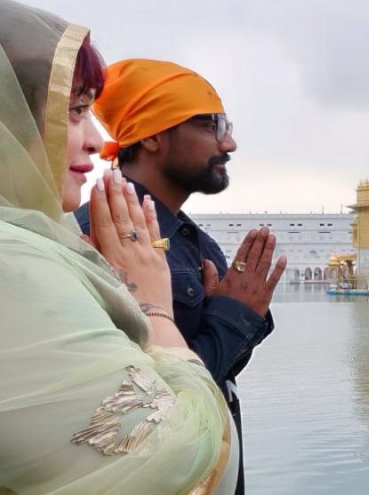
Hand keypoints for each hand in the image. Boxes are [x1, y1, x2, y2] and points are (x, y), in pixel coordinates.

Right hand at [89, 170, 172, 312]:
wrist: (152, 321)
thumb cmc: (124, 305)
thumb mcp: (104, 280)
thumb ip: (95, 258)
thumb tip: (83, 236)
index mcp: (113, 257)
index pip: (104, 223)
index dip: (99, 203)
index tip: (96, 185)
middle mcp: (131, 251)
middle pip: (121, 217)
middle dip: (115, 194)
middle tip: (111, 173)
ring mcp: (147, 253)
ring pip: (138, 221)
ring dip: (131, 200)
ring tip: (126, 182)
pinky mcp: (161, 258)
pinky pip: (156, 232)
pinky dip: (152, 216)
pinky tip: (148, 201)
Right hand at [203, 227, 286, 316]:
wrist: (229, 327)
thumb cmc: (220, 311)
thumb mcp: (210, 292)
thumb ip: (209, 275)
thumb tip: (206, 261)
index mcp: (233, 276)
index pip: (242, 254)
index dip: (249, 242)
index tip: (253, 232)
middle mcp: (246, 278)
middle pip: (254, 255)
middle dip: (260, 241)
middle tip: (265, 230)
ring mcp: (257, 285)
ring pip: (264, 263)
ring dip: (269, 249)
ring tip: (272, 238)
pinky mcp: (266, 294)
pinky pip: (274, 278)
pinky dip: (280, 268)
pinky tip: (284, 258)